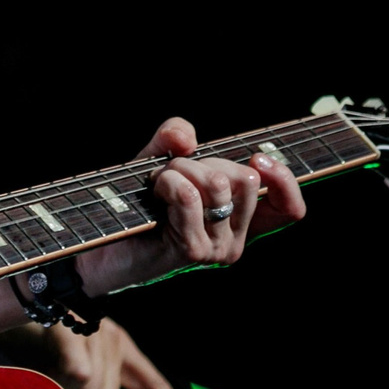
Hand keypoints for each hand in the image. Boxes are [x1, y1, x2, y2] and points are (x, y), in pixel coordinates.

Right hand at [20, 317, 193, 388]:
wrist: (9, 289)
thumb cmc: (25, 325)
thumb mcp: (59, 363)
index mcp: (115, 344)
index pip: (153, 385)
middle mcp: (109, 337)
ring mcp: (92, 330)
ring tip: (36, 386)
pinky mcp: (74, 326)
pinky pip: (77, 374)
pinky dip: (57, 382)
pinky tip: (41, 373)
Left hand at [76, 118, 304, 295]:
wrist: (97, 239)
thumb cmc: (133, 200)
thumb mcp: (158, 160)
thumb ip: (174, 138)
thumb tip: (187, 137)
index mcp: (239, 222)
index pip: (290, 209)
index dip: (284, 180)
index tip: (258, 159)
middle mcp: (235, 240)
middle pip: (246, 180)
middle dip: (205, 161)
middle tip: (173, 171)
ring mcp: (216, 249)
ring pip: (218, 184)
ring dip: (180, 168)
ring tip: (158, 182)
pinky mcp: (192, 250)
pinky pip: (188, 196)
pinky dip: (167, 181)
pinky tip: (153, 192)